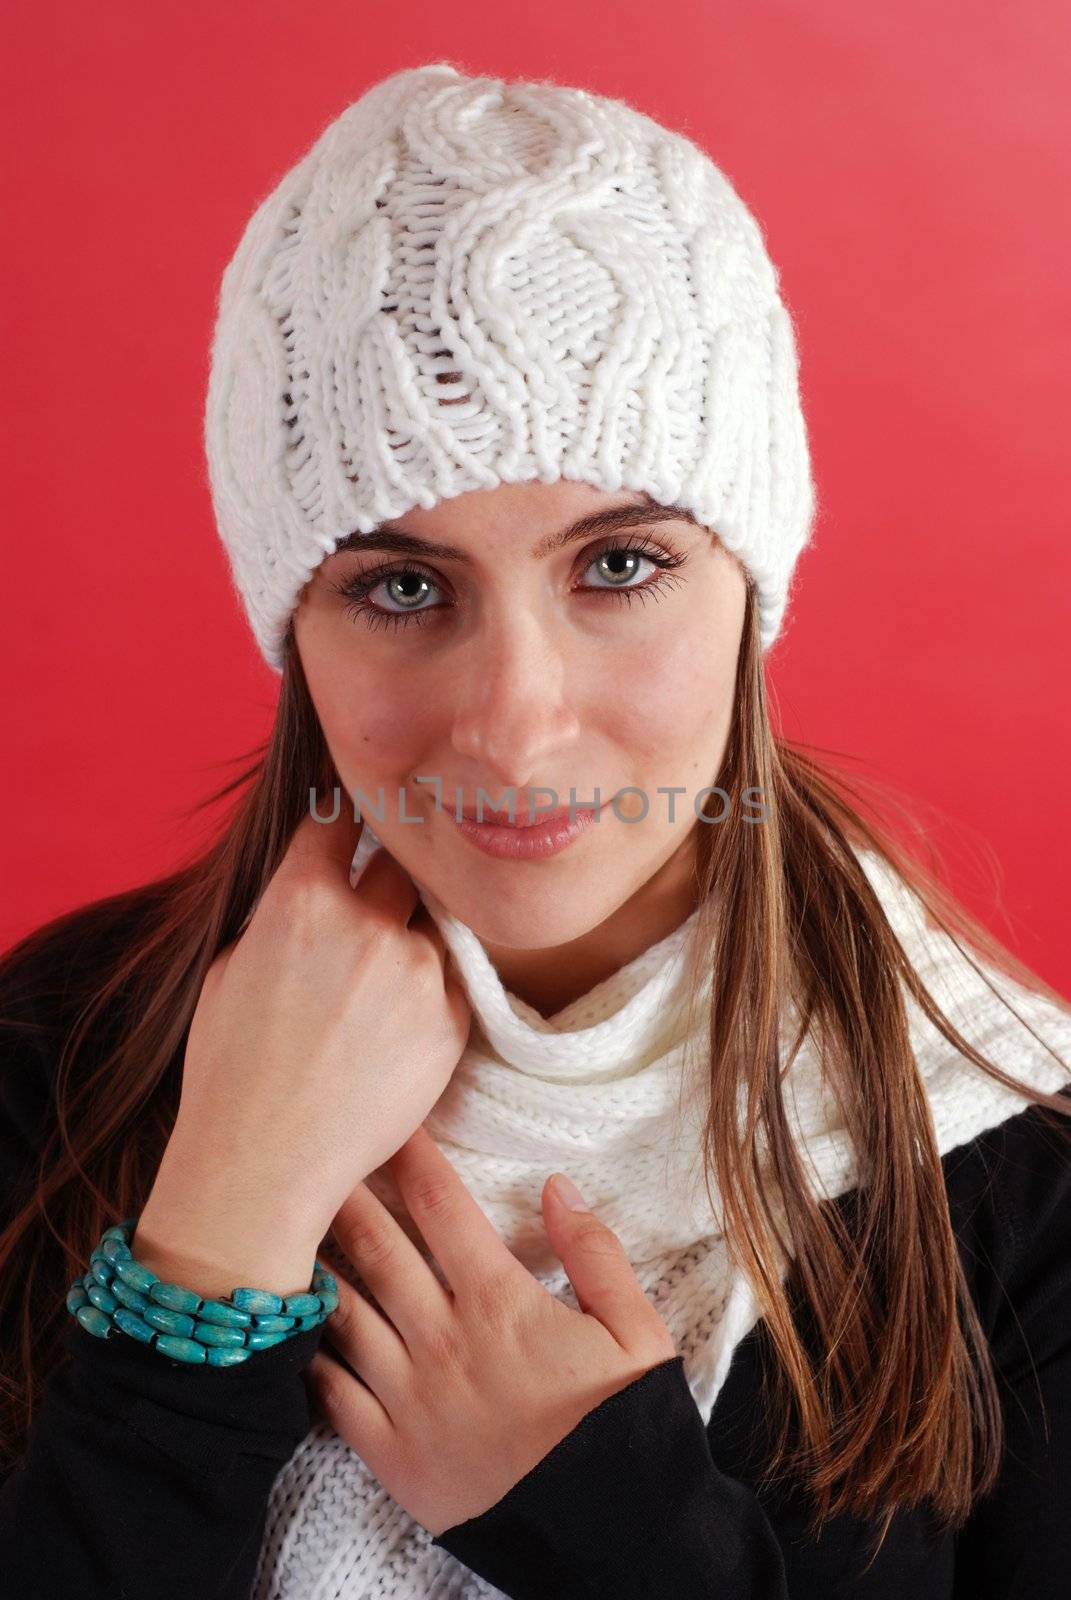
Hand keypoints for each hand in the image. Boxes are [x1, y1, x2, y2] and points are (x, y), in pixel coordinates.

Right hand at [137, 808, 471, 1289]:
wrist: (264, 1163)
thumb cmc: (230, 1069)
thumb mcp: (230, 967)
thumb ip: (282, 913)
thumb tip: (315, 884)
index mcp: (300, 901)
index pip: (337, 822)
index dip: (342, 820)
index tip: (352, 820)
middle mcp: (366, 924)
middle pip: (399, 866)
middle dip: (386, 880)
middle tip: (373, 907)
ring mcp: (417, 972)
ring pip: (430, 928)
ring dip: (410, 944)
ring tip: (375, 994)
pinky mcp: (451, 1020)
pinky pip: (452, 982)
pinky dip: (429, 994)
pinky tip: (392, 1030)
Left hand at [305, 1124, 678, 1536]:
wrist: (610, 1539)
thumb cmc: (626, 1429)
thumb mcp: (638, 1332)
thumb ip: (595, 1252)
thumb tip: (557, 1184)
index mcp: (499, 1302)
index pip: (440, 1205)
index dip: (409, 1154)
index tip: (387, 1121)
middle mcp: (441, 1340)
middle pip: (375, 1246)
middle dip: (342, 1191)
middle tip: (315, 1152)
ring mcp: (408, 1398)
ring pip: (340, 1311)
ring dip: (315, 1263)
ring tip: (287, 1224)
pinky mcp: (390, 1454)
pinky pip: (330, 1393)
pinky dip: (308, 1352)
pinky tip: (294, 1324)